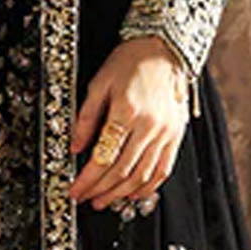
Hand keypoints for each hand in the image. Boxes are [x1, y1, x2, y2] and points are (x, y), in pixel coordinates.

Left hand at [68, 36, 189, 210]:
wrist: (161, 49)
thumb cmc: (130, 61)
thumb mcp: (98, 84)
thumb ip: (86, 118)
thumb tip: (74, 147)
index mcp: (127, 111)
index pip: (103, 156)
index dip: (87, 179)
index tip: (75, 189)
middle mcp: (149, 125)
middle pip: (122, 170)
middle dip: (100, 190)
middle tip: (86, 198)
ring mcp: (166, 133)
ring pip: (142, 175)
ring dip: (121, 193)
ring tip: (104, 200)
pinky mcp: (176, 136)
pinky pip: (163, 170)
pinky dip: (147, 187)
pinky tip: (133, 194)